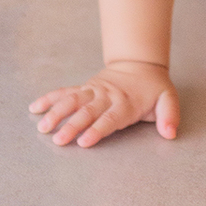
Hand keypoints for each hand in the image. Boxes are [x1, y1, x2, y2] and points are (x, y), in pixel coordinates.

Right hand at [29, 59, 178, 147]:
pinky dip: (49, 99)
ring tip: (42, 127)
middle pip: (87, 112)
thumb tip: (170, 133)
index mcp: (125, 103)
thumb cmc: (153, 88)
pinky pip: (65, 92)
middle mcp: (106, 97)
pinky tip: (35, 108)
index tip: (84, 141)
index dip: (97, 130)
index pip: (109, 119)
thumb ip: (169, 116)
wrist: (140, 64)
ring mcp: (93, 91)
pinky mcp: (84, 88)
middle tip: (58, 140)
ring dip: (56, 113)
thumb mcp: (168, 99)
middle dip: (72, 126)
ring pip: (72, 101)